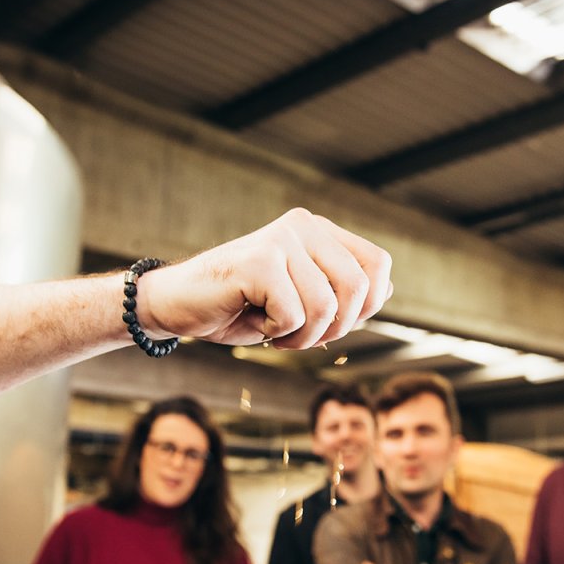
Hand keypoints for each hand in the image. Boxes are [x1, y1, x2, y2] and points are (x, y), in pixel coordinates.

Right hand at [137, 209, 391, 348]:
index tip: (331, 324)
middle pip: (358, 288)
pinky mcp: (259, 260)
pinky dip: (279, 333)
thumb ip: (339, 294)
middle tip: (301, 336)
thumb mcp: (300, 302)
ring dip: (304, 337)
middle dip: (336, 328)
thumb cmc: (239, 306)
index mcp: (318, 231)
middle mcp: (303, 226)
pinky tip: (256, 323)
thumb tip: (386, 290)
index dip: (367, 306)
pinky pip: (294, 314)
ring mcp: (280, 239)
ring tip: (276, 332)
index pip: (378, 265)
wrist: (177, 305)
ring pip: (326, 307)